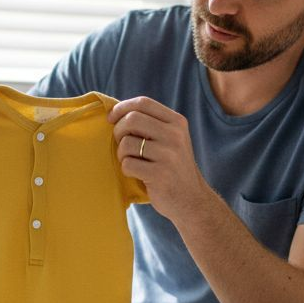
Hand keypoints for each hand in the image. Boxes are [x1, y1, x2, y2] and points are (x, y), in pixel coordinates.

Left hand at [109, 97, 211, 222]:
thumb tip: (116, 112)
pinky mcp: (159, 175)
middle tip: (120, 143)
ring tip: (131, 162)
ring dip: (121, 154)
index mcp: (177, 122)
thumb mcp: (171, 140)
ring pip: (127, 143)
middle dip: (118, 130)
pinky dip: (126, 169)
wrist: (192, 200)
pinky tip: (136, 174)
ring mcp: (168, 155)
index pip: (143, 103)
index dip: (122, 107)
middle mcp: (175, 135)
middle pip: (132, 119)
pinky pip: (128, 164)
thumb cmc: (173, 168)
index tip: (111, 118)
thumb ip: (151, 125)